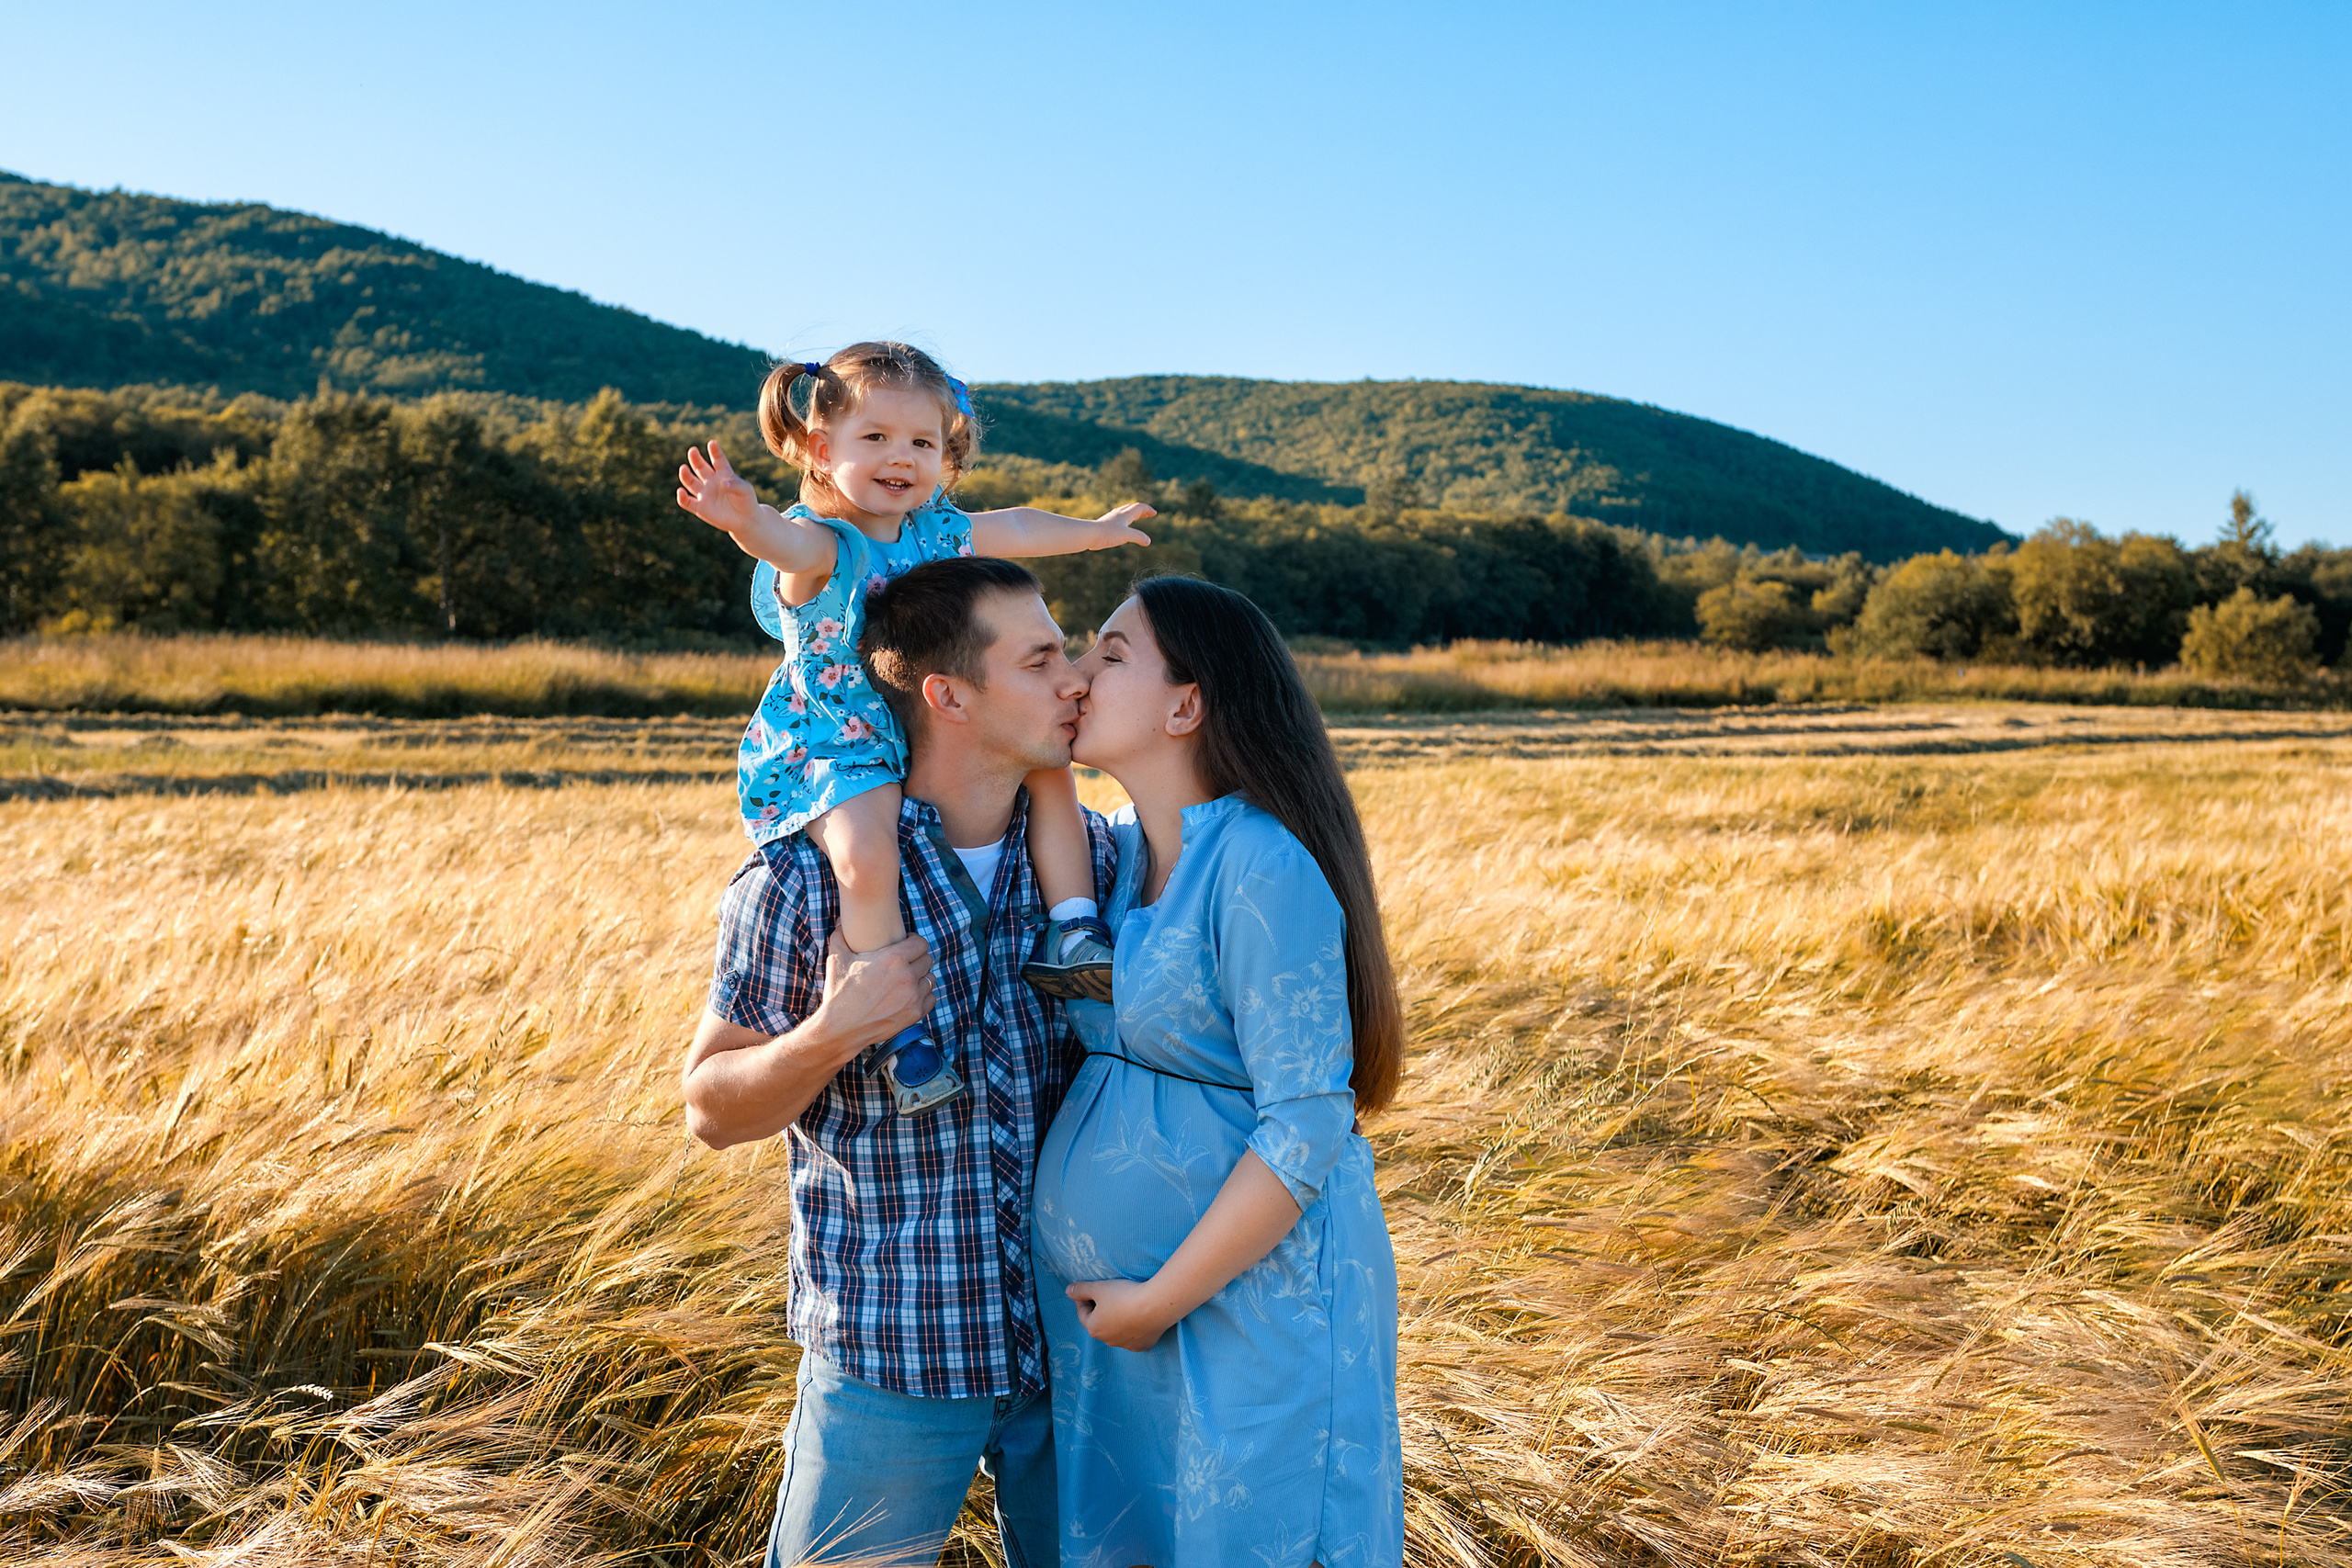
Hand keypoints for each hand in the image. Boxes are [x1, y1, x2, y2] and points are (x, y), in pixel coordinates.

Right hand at [677, 441, 760, 533]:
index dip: (715, 452)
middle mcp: (712, 482)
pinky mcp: (700, 508)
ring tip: (683, 468)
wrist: (745, 521)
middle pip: (700, 468)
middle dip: (695, 459)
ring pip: (691, 482)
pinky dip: (682, 497)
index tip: (712, 443)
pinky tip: (680, 492)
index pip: (718, 460)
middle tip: (693, 451)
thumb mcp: (745, 490)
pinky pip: (687, 502)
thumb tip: (723, 483)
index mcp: (724, 474)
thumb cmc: (747, 501)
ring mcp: (705, 494)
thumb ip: (735, 485)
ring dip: (685, 475)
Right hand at [815, 930, 934, 1053]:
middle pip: (927, 960)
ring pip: (930, 979)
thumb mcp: (837, 959)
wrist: (841, 1028)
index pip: (921, 943)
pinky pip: (931, 998)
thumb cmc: (839, 992)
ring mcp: (914, 996)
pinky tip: (910, 995)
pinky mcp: (915, 1013)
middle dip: (917, 959)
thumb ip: (840, 936)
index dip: (914, 942)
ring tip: (907, 979)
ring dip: (920, 977)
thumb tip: (840, 921)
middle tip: (905, 963)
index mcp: (894, 958)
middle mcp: (908, 976)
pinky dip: (923, 996)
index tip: (906, 945)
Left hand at [1067, 1277, 1176, 1351]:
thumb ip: (1081, 1289)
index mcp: (1094, 1328)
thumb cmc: (1123, 1295)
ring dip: (1117, 1320)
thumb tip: (1068, 1290)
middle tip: (1107, 1296)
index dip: (1083, 1300)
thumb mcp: (1099, 1288)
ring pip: (1117, 1331)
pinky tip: (1139, 1318)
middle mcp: (1108, 1341)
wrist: (1155, 1306)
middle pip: (1100, 1324)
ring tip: (1125, 1305)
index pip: (1083, 1313)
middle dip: (1100, 1311)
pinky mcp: (1143, 1345)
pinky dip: (1134, 1328)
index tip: (1088, 1290)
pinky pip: (1134, 1337)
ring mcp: (1126, 1345)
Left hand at [1093, 503, 1155, 548]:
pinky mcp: (1105, 524)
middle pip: (1132, 508)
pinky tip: (1120, 525)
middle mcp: (1118, 514)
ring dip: (1132, 513)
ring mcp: (1111, 518)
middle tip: (1148, 514)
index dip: (1148, 510)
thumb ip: (1138, 537)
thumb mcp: (1126, 535)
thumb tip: (1148, 541)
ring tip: (1135, 517)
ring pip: (1124, 511)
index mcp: (1125, 515)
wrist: (1089, 534)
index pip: (1139, 508)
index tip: (1154, 513)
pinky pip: (1117, 518)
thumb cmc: (1107, 534)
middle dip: (1142, 510)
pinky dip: (1124, 519)